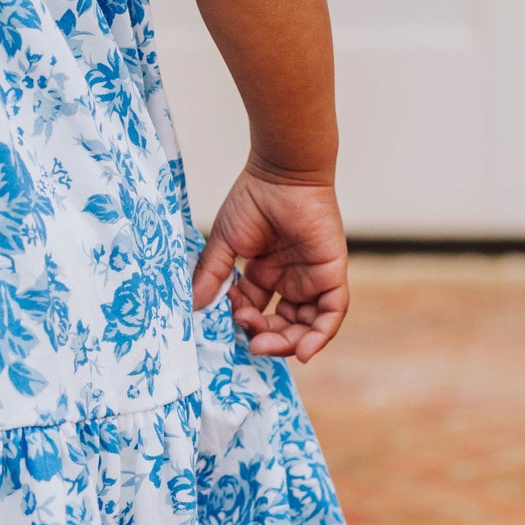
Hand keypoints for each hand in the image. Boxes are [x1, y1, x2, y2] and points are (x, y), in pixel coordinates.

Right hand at [192, 159, 347, 361]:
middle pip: (283, 324)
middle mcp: (291, 279)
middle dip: (267, 338)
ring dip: (289, 342)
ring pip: (307, 325)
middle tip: (251, 343)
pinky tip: (302, 351)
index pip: (256, 310)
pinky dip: (320, 336)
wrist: (281, 174)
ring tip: (266, 345)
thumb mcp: (225, 241)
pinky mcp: (331, 274)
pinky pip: (331, 314)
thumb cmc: (253, 199)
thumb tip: (193, 305)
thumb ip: (214, 274)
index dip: (243, 321)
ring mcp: (312, 278)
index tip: (226, 318)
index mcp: (266, 272)